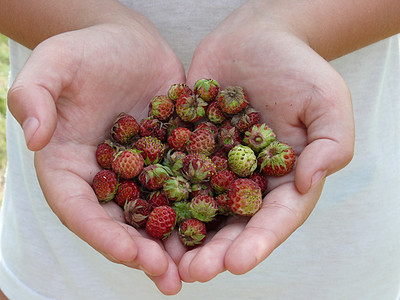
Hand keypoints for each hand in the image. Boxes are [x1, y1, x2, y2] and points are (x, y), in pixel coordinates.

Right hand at [7, 20, 184, 294]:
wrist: (128, 42)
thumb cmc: (87, 50)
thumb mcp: (55, 64)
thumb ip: (34, 96)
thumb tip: (33, 138)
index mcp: (70, 165)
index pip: (78, 209)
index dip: (101, 234)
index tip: (129, 253)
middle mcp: (105, 177)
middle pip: (120, 223)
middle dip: (143, 252)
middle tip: (170, 278)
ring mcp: (139, 171)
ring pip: (155, 214)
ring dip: (174, 244)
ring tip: (198, 268)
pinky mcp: (169, 158)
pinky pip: (184, 187)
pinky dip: (198, 209)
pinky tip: (220, 226)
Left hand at [179, 2, 353, 281]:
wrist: (256, 38)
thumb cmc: (297, 67)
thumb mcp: (326, 100)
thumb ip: (330, 144)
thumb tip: (309, 183)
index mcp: (285, 178)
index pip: (275, 218)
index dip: (258, 243)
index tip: (237, 264)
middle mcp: (248, 179)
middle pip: (233, 222)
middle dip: (214, 250)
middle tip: (193, 272)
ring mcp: (216, 165)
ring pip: (200, 206)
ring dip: (183, 234)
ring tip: (164, 257)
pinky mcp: (189, 146)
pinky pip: (174, 172)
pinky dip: (159, 193)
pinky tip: (140, 211)